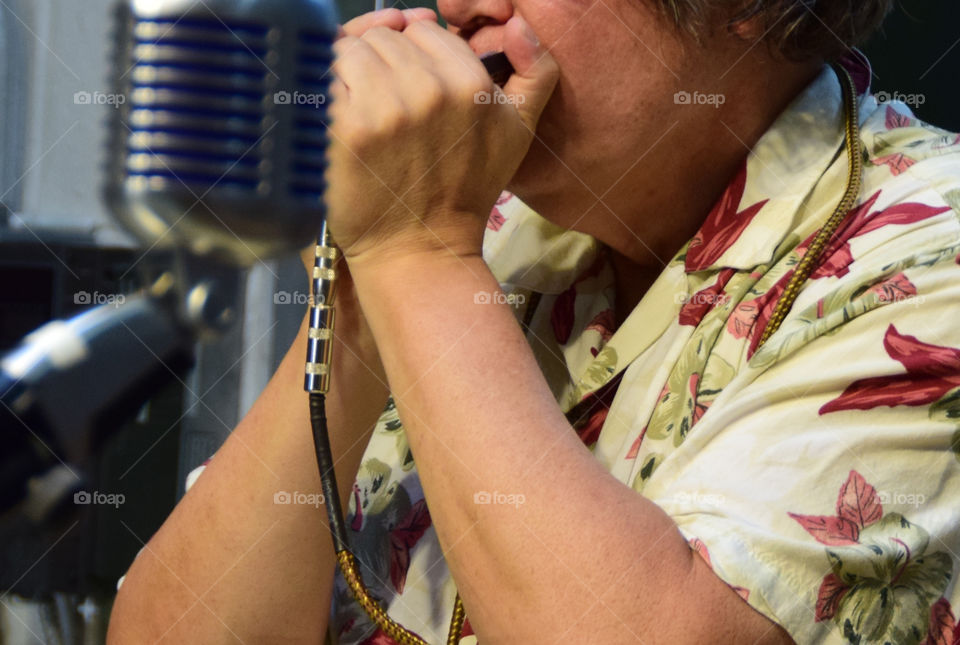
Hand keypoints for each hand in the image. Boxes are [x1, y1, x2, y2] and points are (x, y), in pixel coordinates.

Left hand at [324, 15, 559, 265]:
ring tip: (362, 108)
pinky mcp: (347, 127)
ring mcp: (385, 106)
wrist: (420, 247)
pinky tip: (342, 121)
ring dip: (349, 71)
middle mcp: (429, 88)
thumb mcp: (519, 131)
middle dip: (379, 59)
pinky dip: (328, 93)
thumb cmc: (466, 189)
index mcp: (470, 82)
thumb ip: (535, 72)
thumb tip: (519, 25)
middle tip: (384, 100)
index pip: (421, 29)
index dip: (411, 50)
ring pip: (350, 49)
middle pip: (383, 36)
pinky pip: (326, 78)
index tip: (408, 78)